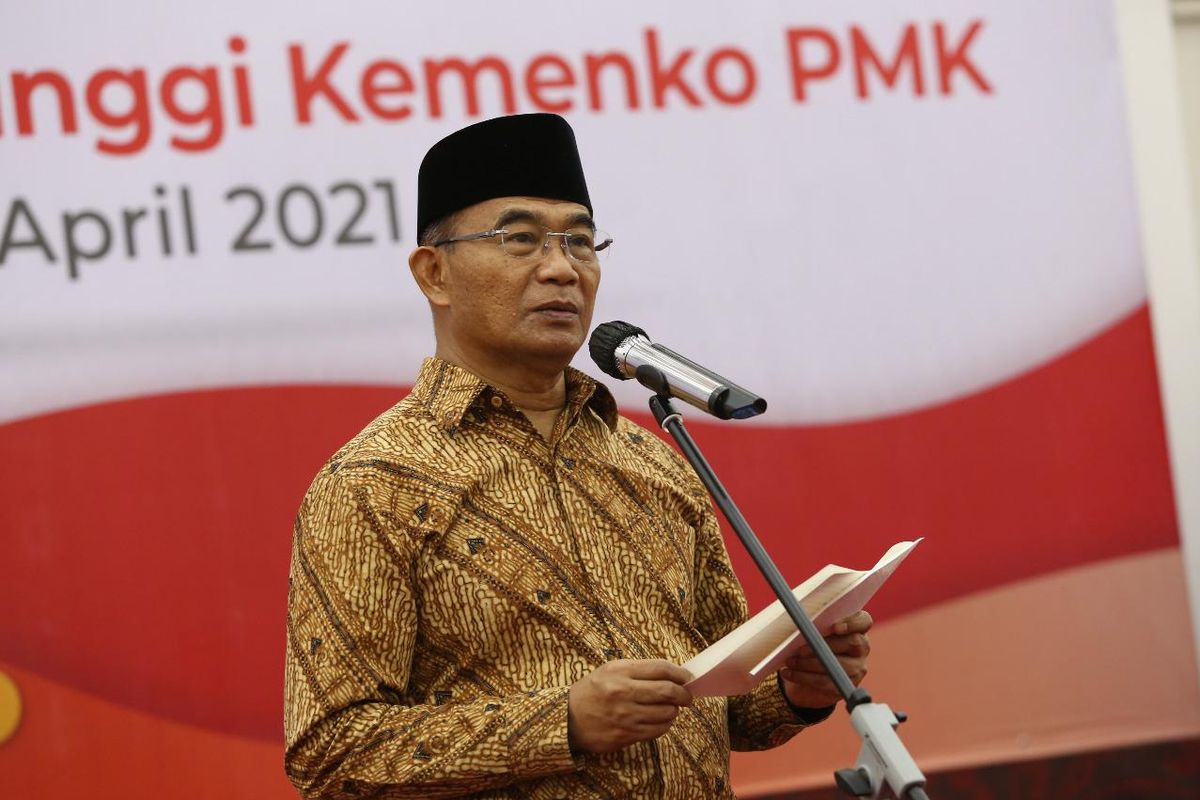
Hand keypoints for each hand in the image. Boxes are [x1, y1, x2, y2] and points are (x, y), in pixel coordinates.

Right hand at [567, 659, 692, 754]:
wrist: (568, 718)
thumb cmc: (593, 690)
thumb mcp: (611, 670)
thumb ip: (640, 670)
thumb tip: (673, 674)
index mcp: (620, 672)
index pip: (661, 668)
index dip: (681, 673)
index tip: (688, 678)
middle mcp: (624, 693)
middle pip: (668, 691)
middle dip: (684, 694)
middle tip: (687, 696)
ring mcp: (625, 716)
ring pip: (666, 713)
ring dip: (673, 711)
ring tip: (668, 708)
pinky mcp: (626, 735)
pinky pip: (657, 731)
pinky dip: (664, 725)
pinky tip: (659, 720)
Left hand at [779, 610, 872, 708]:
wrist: (805, 674)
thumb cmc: (808, 643)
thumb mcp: (810, 630)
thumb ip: (812, 624)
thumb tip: (801, 622)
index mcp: (855, 627)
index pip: (864, 621)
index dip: (853, 623)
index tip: (835, 627)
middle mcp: (861, 647)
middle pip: (852, 643)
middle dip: (824, 645)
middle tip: (800, 649)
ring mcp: (857, 667)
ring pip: (838, 665)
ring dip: (809, 664)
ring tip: (790, 661)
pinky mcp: (846, 685)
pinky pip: (826, 682)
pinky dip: (803, 677)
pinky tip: (789, 673)